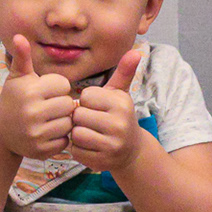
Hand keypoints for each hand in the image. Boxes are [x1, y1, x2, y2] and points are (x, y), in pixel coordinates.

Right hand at [0, 35, 75, 159]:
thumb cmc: (12, 99)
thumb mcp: (17, 77)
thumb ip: (22, 57)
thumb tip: (19, 36)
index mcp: (29, 92)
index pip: (63, 85)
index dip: (57, 87)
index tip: (46, 92)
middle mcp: (31, 112)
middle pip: (67, 104)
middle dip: (61, 104)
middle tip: (49, 107)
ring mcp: (35, 133)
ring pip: (68, 124)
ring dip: (62, 121)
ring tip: (49, 119)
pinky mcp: (40, 150)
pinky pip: (64, 141)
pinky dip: (59, 138)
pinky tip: (48, 132)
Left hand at [68, 48, 143, 171]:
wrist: (131, 150)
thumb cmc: (119, 116)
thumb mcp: (121, 94)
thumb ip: (124, 72)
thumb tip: (137, 50)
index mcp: (121, 104)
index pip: (86, 96)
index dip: (87, 101)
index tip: (97, 107)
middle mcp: (119, 124)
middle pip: (78, 115)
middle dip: (80, 118)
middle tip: (91, 121)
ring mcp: (111, 145)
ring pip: (75, 134)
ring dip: (77, 133)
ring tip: (89, 132)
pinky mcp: (102, 161)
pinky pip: (76, 151)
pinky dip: (78, 149)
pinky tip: (89, 146)